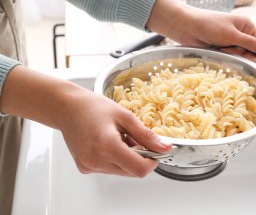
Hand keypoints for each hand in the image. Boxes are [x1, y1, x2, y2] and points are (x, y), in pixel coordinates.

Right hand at [57, 89, 171, 176]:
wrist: (67, 108)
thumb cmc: (93, 107)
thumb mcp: (125, 116)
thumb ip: (146, 135)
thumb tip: (165, 148)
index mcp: (107, 145)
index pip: (139, 169)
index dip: (152, 162)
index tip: (155, 151)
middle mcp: (96, 160)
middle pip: (131, 172)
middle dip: (140, 158)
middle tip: (134, 138)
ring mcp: (89, 166)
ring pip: (121, 171)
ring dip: (127, 158)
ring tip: (119, 138)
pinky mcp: (85, 167)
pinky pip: (109, 169)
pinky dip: (115, 159)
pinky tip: (108, 143)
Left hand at [146, 0, 255, 61]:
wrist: (187, 27)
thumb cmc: (209, 26)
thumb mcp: (232, 35)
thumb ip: (250, 43)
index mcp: (247, 26)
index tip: (249, 58)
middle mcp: (241, 34)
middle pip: (249, 53)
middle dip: (240, 54)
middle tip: (227, 47)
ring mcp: (230, 42)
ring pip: (238, 57)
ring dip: (230, 55)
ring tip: (219, 47)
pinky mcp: (222, 49)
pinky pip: (228, 58)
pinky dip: (224, 56)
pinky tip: (216, 50)